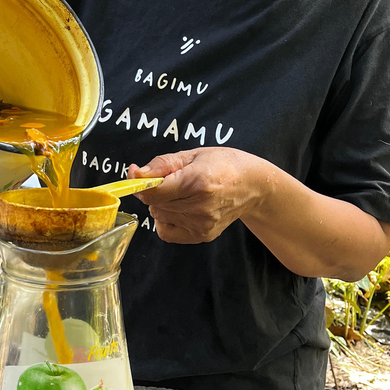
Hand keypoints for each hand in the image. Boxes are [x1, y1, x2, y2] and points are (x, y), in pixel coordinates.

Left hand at [129, 148, 270, 243]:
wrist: (253, 185)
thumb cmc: (224, 165)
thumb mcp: (193, 154)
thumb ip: (162, 164)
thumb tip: (136, 173)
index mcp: (197, 181)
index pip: (154, 191)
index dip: (140, 184)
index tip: (136, 175)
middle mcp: (200, 206)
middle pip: (155, 203)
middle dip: (155, 191)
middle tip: (173, 180)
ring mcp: (201, 224)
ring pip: (158, 216)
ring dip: (162, 204)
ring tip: (183, 193)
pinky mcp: (202, 236)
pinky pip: (166, 232)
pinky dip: (166, 220)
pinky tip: (179, 209)